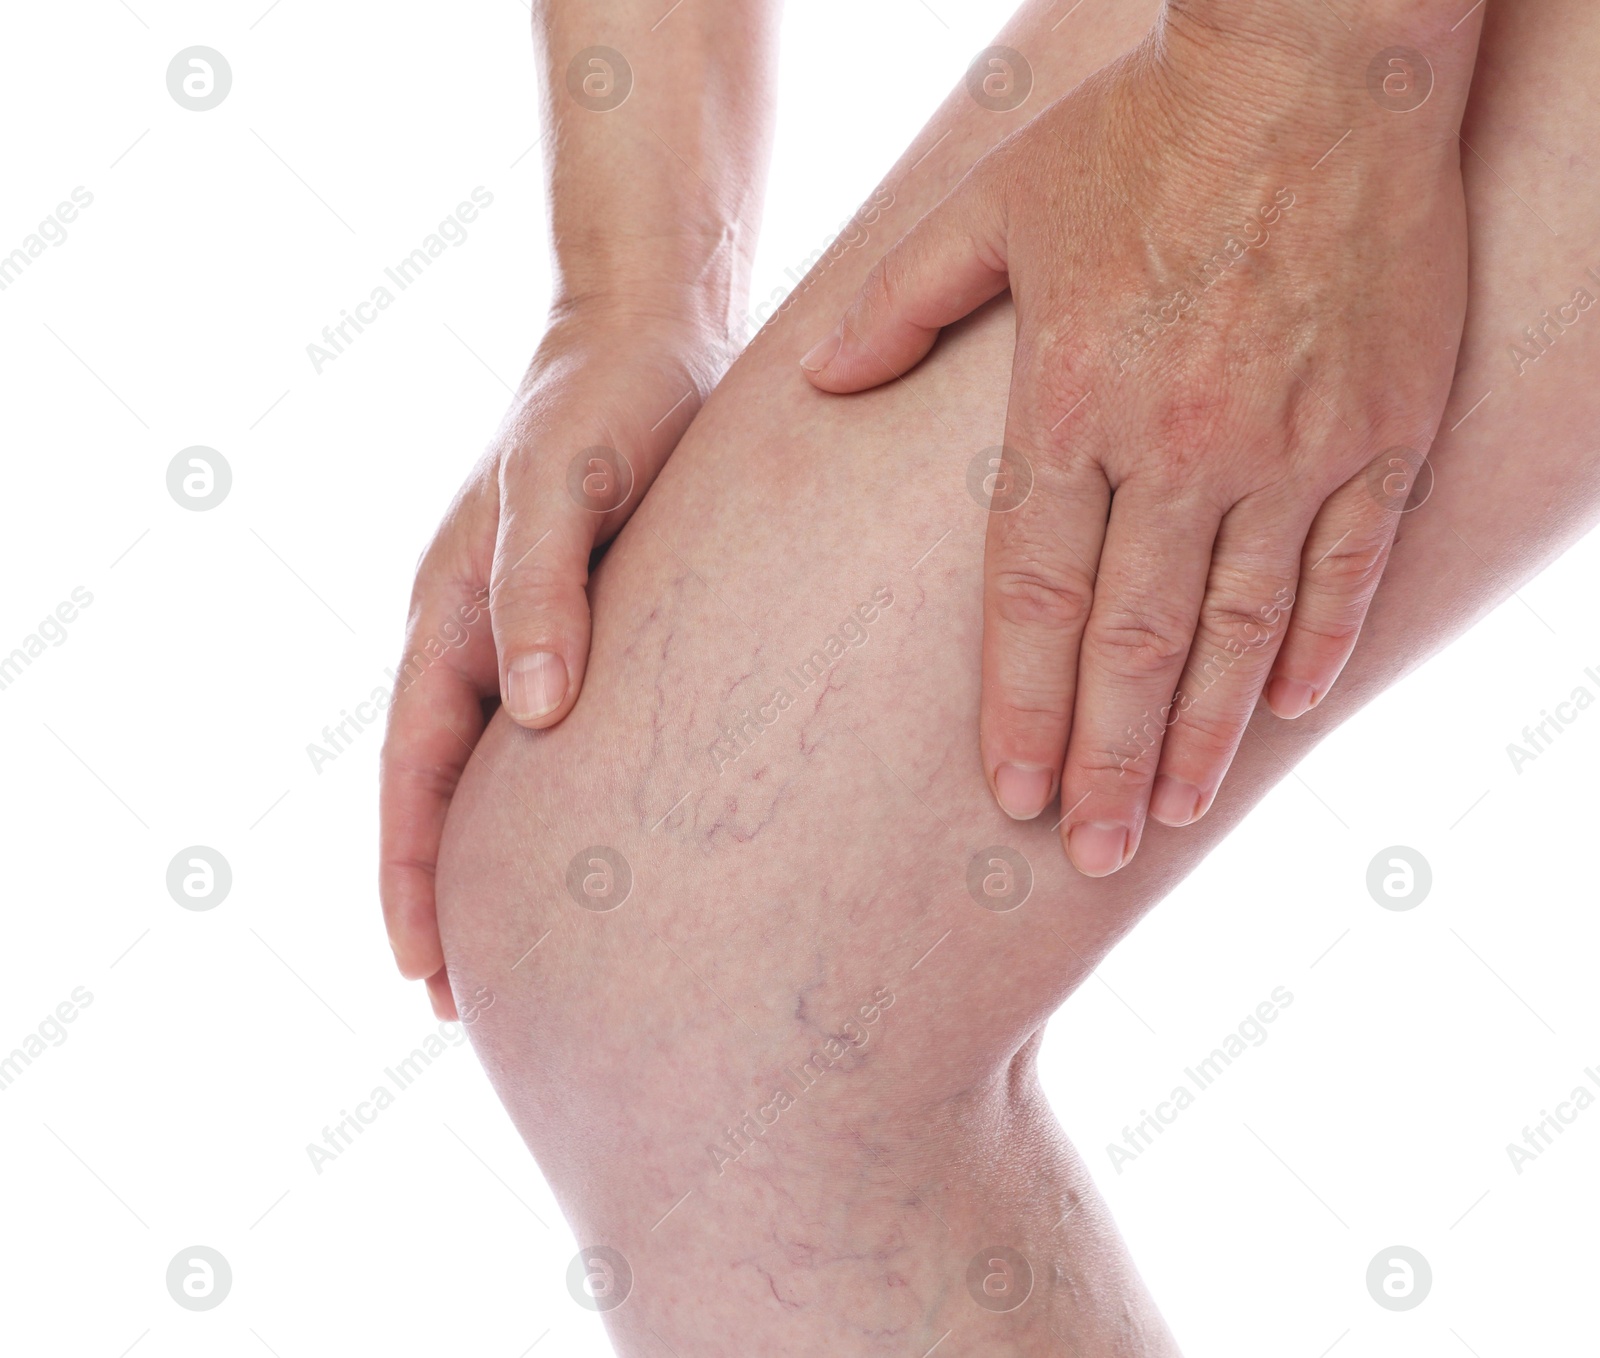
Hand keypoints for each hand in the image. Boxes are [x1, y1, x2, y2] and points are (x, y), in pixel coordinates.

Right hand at [380, 304, 724, 1014]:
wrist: (652, 333)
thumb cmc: (609, 403)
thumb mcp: (567, 485)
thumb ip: (542, 590)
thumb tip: (532, 714)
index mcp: (450, 613)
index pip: (413, 770)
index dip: (411, 871)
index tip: (424, 971)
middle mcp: (474, 632)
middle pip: (438, 790)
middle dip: (439, 893)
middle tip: (461, 1003)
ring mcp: (522, 629)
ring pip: (489, 768)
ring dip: (490, 857)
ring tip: (519, 946)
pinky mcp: (581, 617)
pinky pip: (547, 725)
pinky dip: (547, 797)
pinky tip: (587, 839)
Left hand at [803, 9, 1478, 875]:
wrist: (1317, 59)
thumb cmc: (1146, 130)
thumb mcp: (997, 204)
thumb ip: (901, 303)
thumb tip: (821, 379)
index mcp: (1073, 402)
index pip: (1033, 594)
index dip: (1021, 702)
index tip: (1013, 791)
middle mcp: (1180, 443)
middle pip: (1133, 639)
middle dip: (1108, 757)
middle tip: (1092, 851)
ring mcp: (1290, 442)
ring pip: (1240, 625)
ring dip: (1206, 732)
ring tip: (1175, 812)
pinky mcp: (1382, 427)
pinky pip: (1347, 564)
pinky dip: (1317, 643)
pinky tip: (1286, 710)